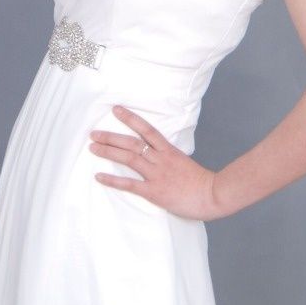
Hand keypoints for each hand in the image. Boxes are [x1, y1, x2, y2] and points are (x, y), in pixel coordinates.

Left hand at [88, 104, 223, 220]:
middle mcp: (160, 159)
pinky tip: (99, 177)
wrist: (212, 194)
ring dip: (108, 152)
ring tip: (93, 148)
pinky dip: (113, 180)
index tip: (116, 110)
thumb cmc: (200, 181)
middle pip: (132, 143)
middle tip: (94, 133)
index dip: (130, 118)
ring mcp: (156, 174)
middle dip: (111, 137)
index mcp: (168, 150)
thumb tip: (155, 154)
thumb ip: (167, 157)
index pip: (146, 129)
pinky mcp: (154, 191)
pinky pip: (129, 184)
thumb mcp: (183, 162)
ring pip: (129, 158)